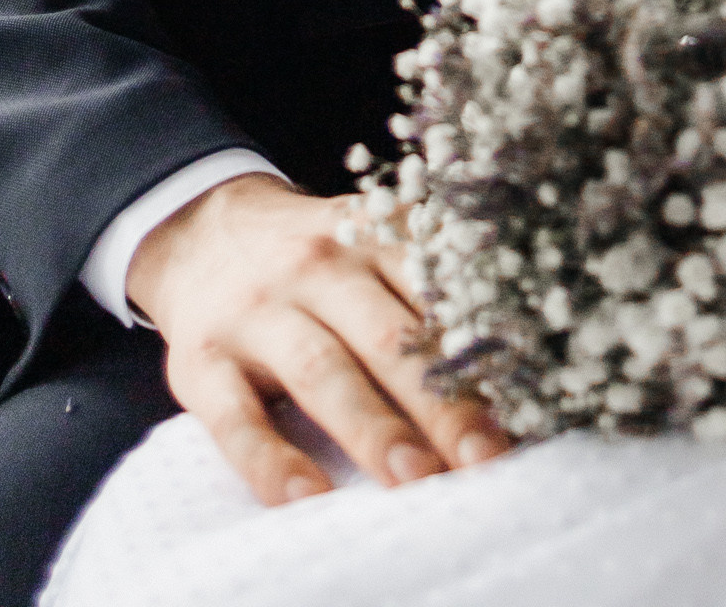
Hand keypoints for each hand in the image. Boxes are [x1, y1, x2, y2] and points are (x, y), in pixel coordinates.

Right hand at [125, 173, 508, 507]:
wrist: (198, 228)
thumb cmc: (311, 257)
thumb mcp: (366, 242)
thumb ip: (425, 287)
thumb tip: (515, 362)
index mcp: (370, 236)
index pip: (434, 292)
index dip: (480, 347)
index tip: (526, 398)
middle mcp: (317, 265)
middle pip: (387, 336)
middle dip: (440, 400)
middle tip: (484, 456)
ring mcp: (257, 312)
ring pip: (321, 370)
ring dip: (371, 426)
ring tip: (415, 477)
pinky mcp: (201, 361)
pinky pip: (236, 417)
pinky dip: (270, 460)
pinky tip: (305, 497)